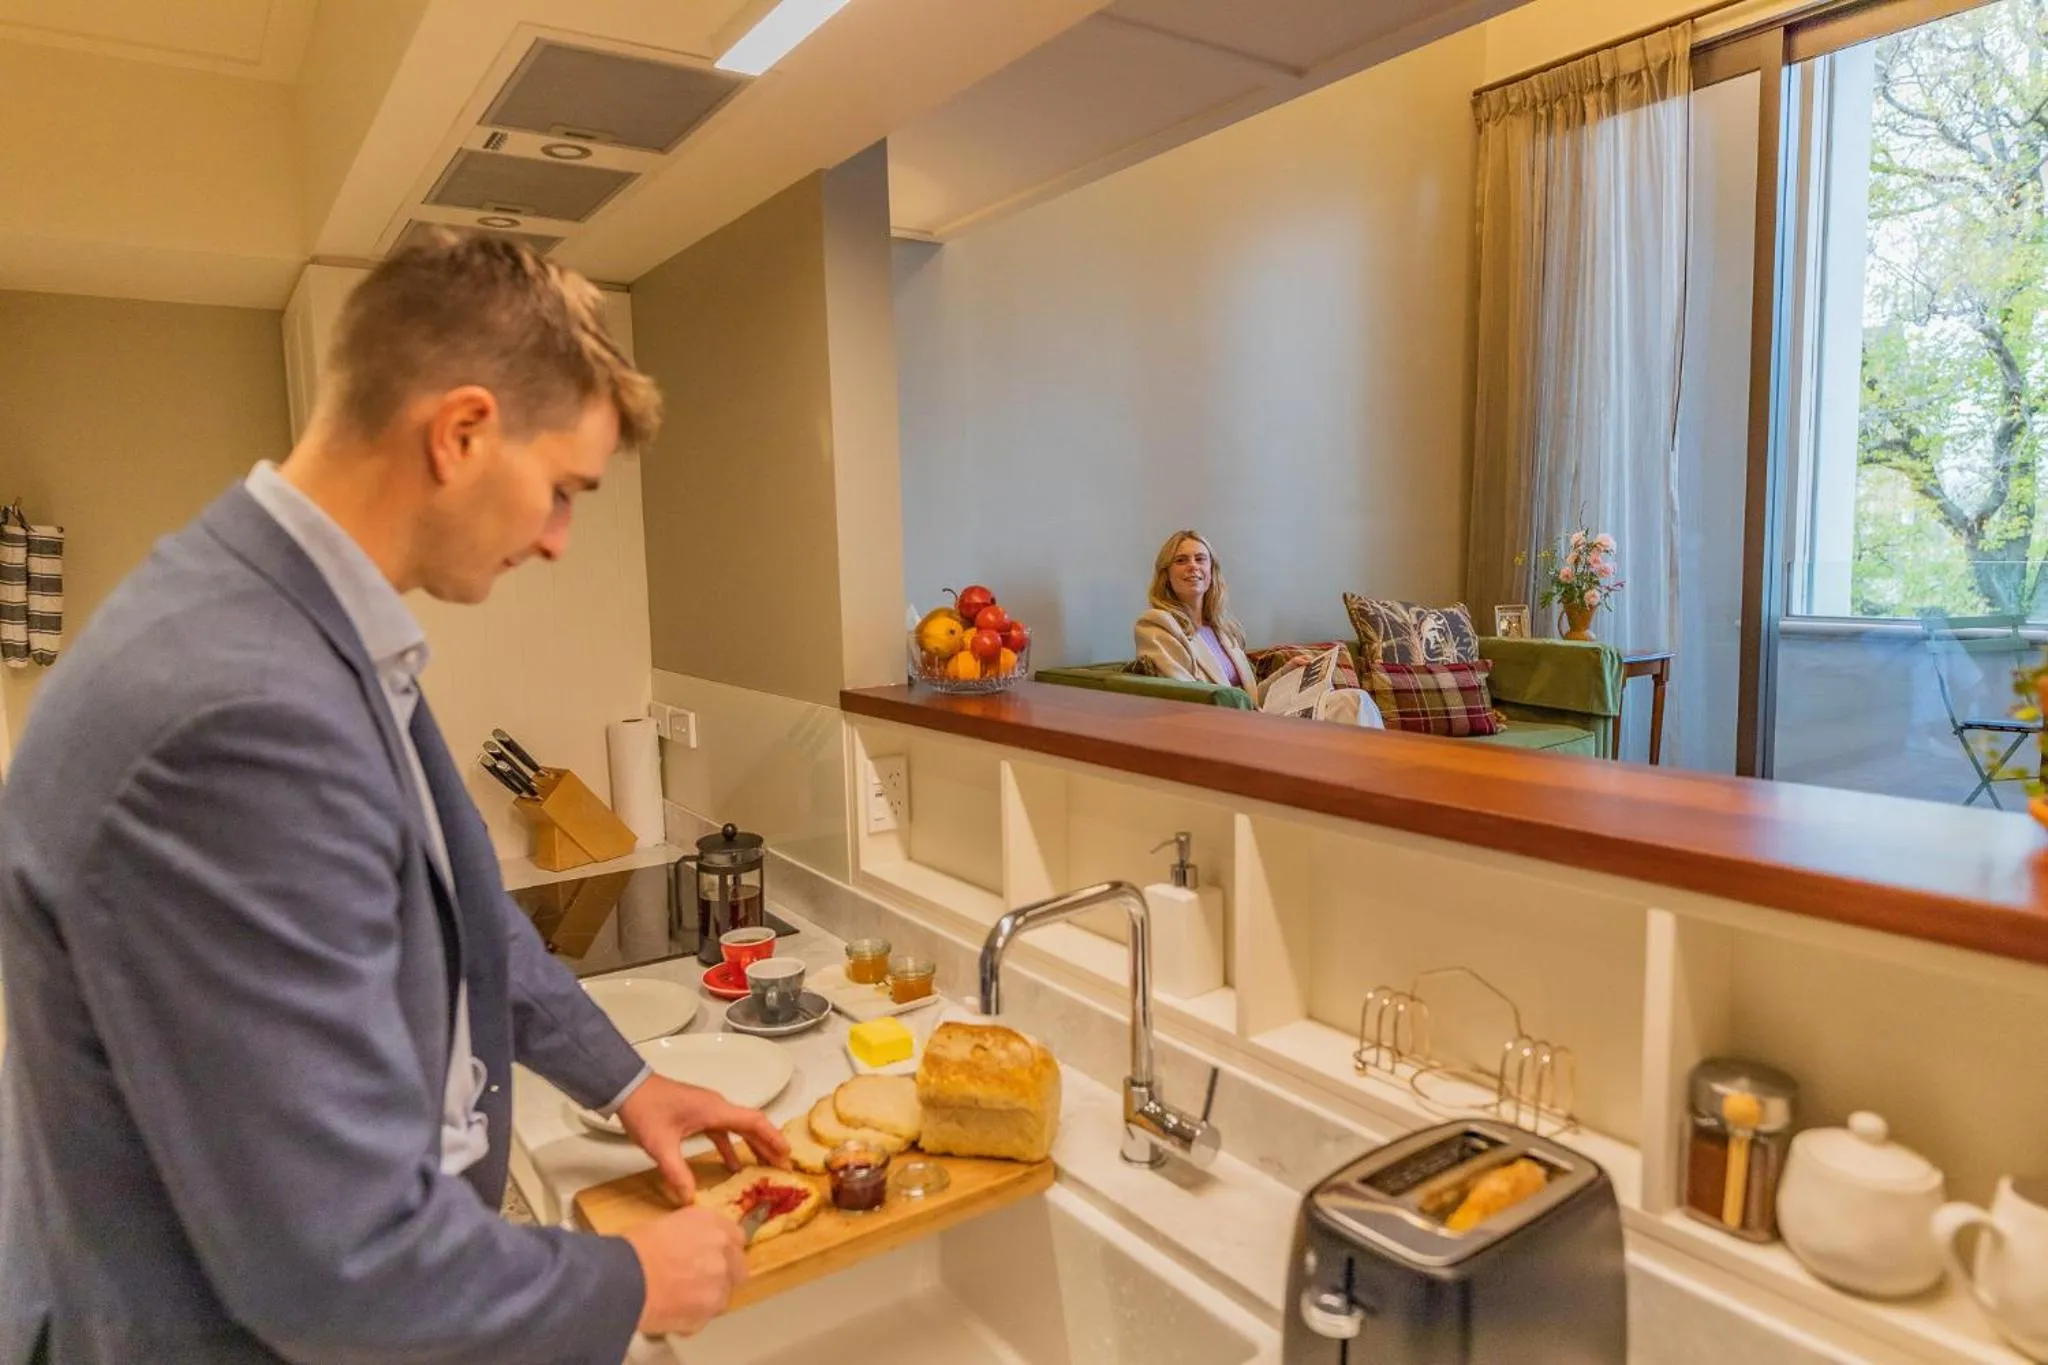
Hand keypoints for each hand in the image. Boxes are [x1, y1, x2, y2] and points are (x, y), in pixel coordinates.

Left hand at [616, 1074, 788, 1203]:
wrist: (627, 1088)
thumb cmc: (646, 1111)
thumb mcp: (660, 1145)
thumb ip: (676, 1173)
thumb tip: (690, 1200)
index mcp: (715, 1110)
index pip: (754, 1121)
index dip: (773, 1138)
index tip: (788, 1154)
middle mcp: (717, 1107)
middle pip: (751, 1124)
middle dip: (769, 1144)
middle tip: (784, 1166)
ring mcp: (708, 1109)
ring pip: (739, 1127)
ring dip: (753, 1145)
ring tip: (766, 1165)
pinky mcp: (698, 1114)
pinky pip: (723, 1130)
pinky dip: (731, 1146)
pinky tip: (732, 1165)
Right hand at [622, 1206, 746, 1336]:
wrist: (623, 1278)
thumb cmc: (633, 1248)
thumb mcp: (666, 1226)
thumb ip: (691, 1236)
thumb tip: (691, 1249)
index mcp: (711, 1223)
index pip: (736, 1237)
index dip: (724, 1250)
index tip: (713, 1257)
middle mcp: (722, 1249)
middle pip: (738, 1268)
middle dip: (724, 1276)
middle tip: (700, 1282)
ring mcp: (720, 1281)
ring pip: (723, 1296)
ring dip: (706, 1299)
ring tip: (679, 1301)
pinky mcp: (710, 1309)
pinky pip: (705, 1318)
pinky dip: (692, 1319)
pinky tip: (670, 1314)